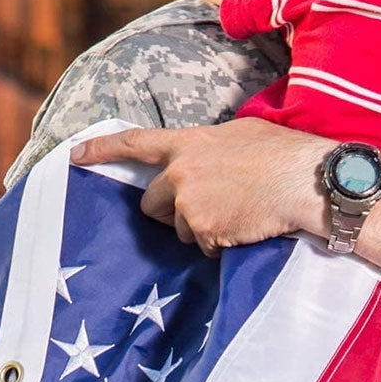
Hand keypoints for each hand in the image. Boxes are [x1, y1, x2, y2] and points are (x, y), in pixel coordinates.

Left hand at [70, 119, 330, 255]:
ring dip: (202, 229)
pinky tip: (245, 227)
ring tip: (238, 214)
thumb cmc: (284, 154)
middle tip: (206, 210)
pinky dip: (221, 245)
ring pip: (180, 229)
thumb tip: (205, 159)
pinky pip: (204, 247)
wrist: (306, 180)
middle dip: (172, 212)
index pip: (135, 143)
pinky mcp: (204, 230)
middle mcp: (181, 172)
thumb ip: (210, 146)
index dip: (101, 149)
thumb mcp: (242, 135)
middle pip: (152, 203)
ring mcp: (190, 203)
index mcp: (189, 143)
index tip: (74, 155)